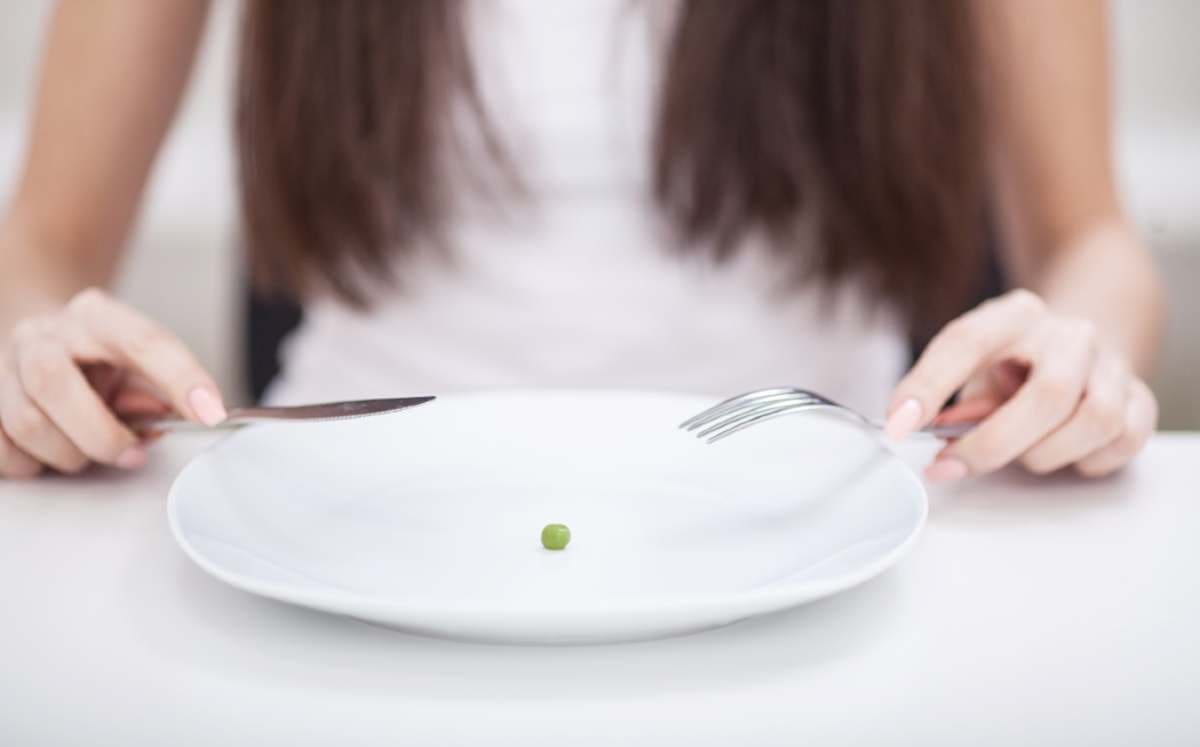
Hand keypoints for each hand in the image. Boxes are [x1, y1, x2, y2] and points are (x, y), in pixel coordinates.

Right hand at [0, 288, 225, 477]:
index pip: (143, 341)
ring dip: (68, 454)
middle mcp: (42, 334)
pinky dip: (32, 463)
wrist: (39, 336)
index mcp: (96, 317)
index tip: (210, 414)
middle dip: (99, 433)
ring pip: (26, 422)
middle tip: (130, 454)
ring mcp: (2, 365)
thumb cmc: (97, 359)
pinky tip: (50, 452)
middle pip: (54, 382)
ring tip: (88, 450)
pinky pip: (2, 448)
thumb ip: (163, 386)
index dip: (180, 378)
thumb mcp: (138, 362)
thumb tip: (190, 415)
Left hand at [885, 289, 1157, 481]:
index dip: (929, 386)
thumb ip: (947, 395)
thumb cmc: (1011, 364)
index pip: (967, 342)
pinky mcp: (1140, 397)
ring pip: (1095, 421)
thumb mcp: (971, 367)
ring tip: (1022, 452)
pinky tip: (1064, 452)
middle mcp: (1069, 334)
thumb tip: (913, 430)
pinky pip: (1122, 441)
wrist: (1080, 342)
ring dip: (1045, 453)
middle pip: (1049, 393)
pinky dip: (1086, 460)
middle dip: (994, 444)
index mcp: (1013, 316)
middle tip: (953, 466)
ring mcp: (1111, 364)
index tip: (899, 426)